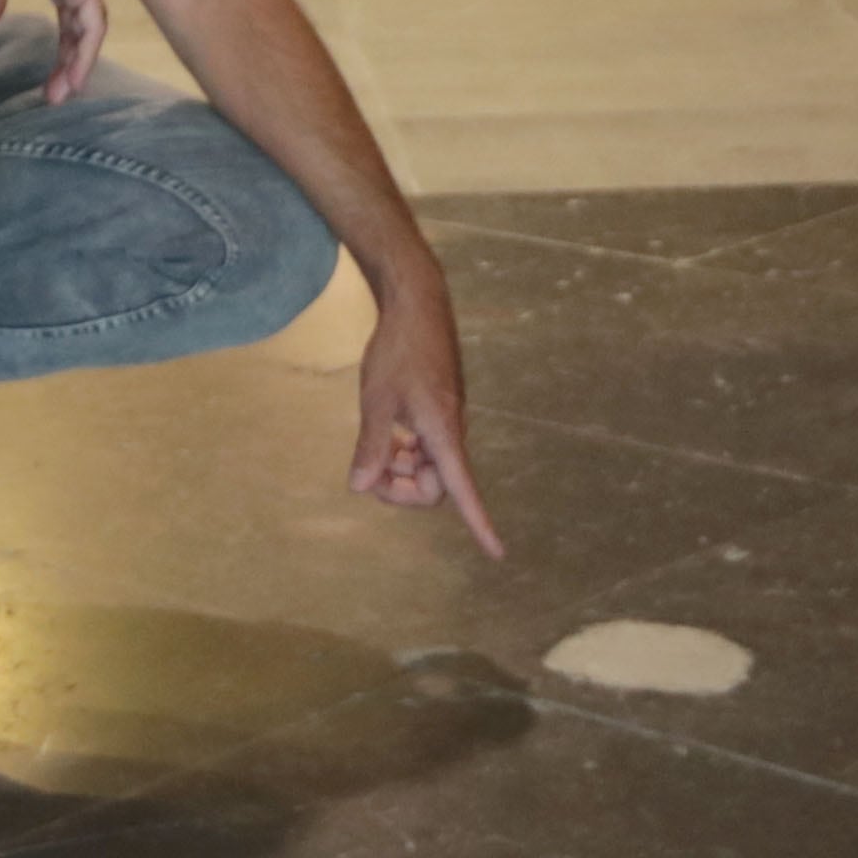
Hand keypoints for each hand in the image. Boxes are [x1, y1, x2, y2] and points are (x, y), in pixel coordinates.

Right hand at [0, 0, 106, 102]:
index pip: (67, 14)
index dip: (62, 44)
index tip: (48, 74)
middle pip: (79, 26)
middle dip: (69, 60)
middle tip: (55, 93)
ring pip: (88, 30)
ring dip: (76, 64)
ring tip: (61, 94)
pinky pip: (92, 27)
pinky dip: (85, 55)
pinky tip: (74, 78)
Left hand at [350, 284, 504, 557]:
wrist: (417, 303)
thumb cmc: (397, 349)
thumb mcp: (377, 399)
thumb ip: (372, 445)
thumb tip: (361, 487)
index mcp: (442, 432)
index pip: (462, 489)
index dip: (479, 523)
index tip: (496, 553)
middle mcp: (451, 431)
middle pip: (435, 486)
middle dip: (402, 488)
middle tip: (368, 471)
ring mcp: (447, 420)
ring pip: (429, 466)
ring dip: (401, 467)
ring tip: (377, 444)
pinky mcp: (440, 409)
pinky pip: (427, 447)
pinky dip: (406, 449)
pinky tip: (389, 430)